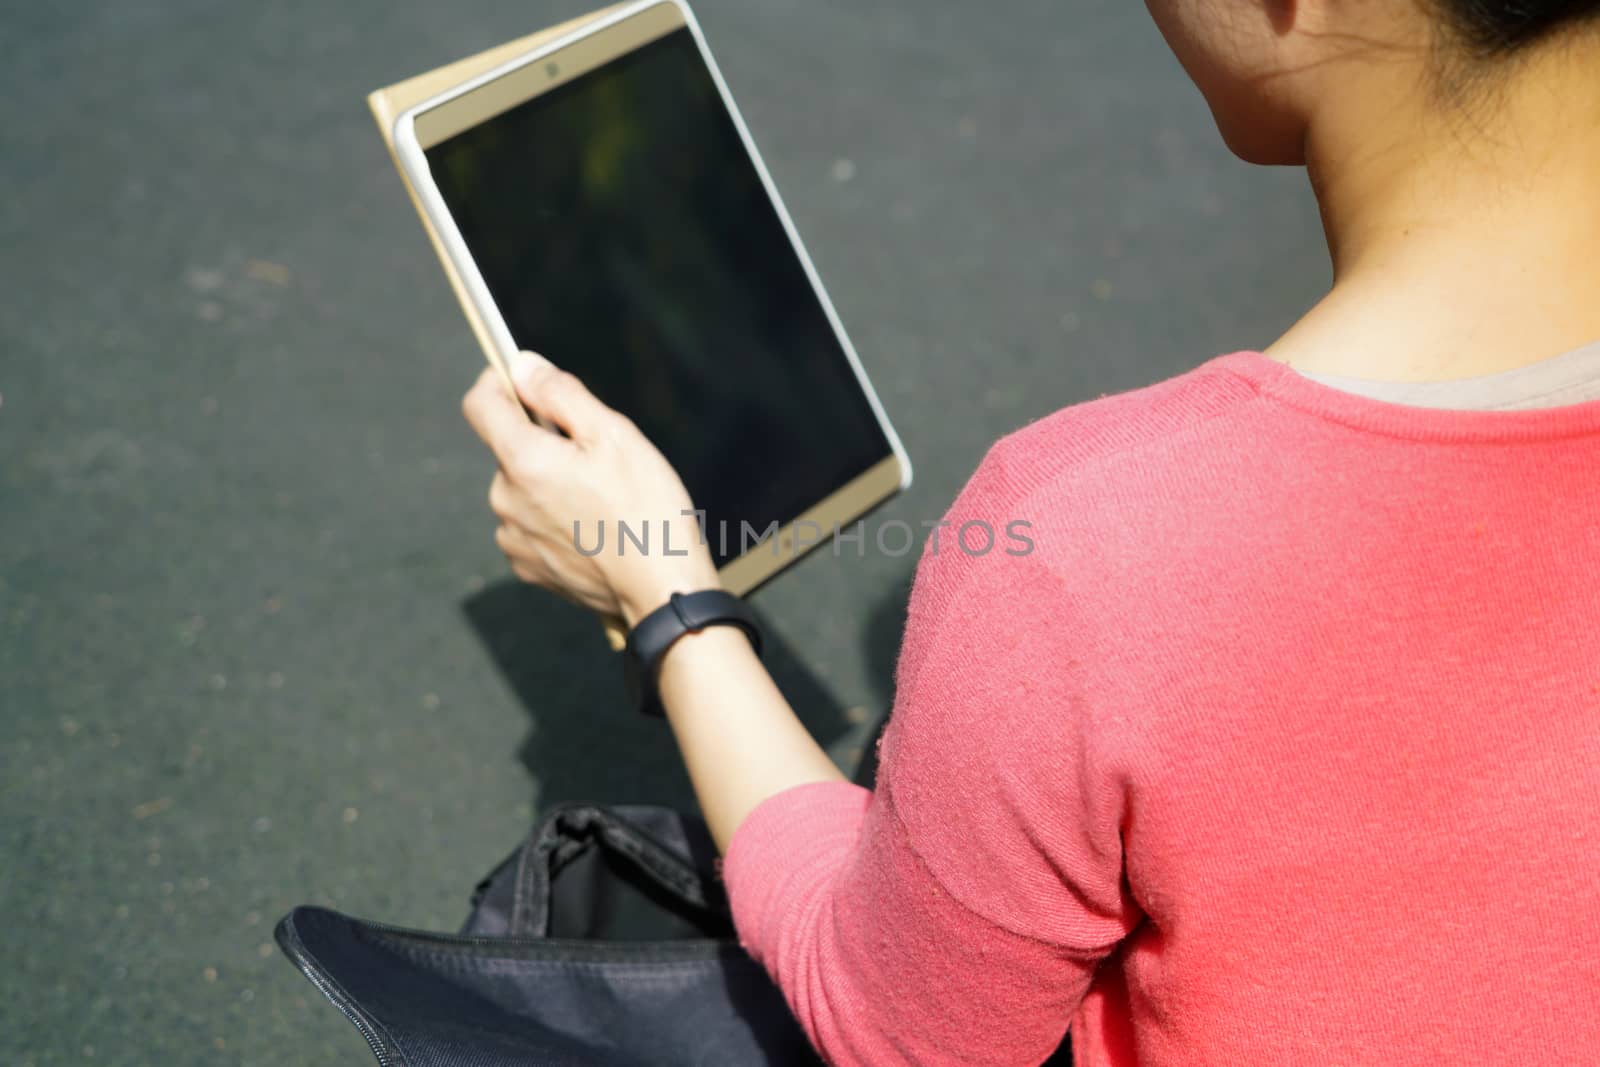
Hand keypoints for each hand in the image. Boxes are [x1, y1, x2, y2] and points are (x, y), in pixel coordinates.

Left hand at [462, 351, 721, 626]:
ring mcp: (514, 538)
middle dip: (544, 443)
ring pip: (522, 489)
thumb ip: (560, 394)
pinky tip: (593, 529)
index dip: (499, 383)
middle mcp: (506, 500)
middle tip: (596, 459)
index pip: (480, 405)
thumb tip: (523, 366)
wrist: (661, 591)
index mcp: (523, 461)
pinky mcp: (528, 567)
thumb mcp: (614, 435)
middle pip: (510, 450)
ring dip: (550, 484)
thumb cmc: (647, 512)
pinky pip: (530, 526)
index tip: (522, 380)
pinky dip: (554, 520)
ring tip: (600, 500)